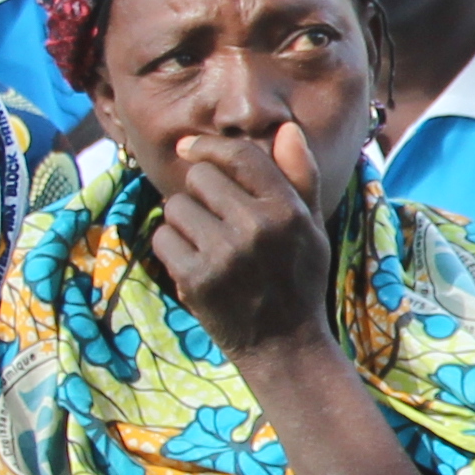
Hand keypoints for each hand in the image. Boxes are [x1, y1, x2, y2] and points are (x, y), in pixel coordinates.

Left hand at [147, 122, 342, 359]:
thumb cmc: (298, 279)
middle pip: (200, 177)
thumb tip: (286, 128)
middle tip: (217, 219)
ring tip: (208, 245)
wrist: (285, 345)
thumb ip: (299, 176)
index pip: (240, 156)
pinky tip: (196, 264)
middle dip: (201, 193)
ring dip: (185, 222)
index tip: (188, 147)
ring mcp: (224, 255)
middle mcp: (256, 228)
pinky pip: (163, 238)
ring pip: (177, 207)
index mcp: (287, 211)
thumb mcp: (311, 227)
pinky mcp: (195, 279)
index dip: (207, 146)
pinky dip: (172, 249)